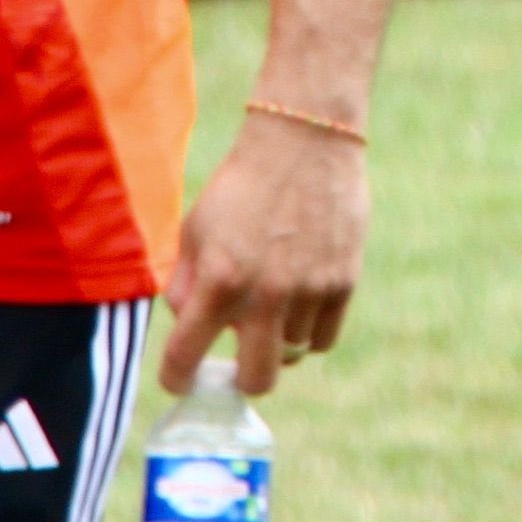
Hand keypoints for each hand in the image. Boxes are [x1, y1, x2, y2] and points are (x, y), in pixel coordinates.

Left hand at [161, 111, 370, 394]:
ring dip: (276, 341)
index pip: (186, 357)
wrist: (304, 141)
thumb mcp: (195, 229)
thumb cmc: (241, 186)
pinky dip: (308, 331)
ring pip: (291, 356)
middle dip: (239, 378)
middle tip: (236, 357)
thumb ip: (184, 285)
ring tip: (272, 306)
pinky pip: (323, 339)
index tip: (181, 380)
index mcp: (219, 281)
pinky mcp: (344, 282)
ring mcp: (309, 291)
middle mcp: (266, 294)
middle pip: (255, 381)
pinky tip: (299, 302)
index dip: (178, 378)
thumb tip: (189, 326)